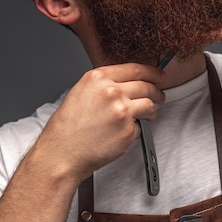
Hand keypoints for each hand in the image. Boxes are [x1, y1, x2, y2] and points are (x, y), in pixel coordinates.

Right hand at [32, 63, 165, 182]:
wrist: (62, 153)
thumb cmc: (67, 127)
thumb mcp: (81, 92)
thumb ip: (104, 84)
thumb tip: (127, 83)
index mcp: (98, 78)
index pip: (135, 69)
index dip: (152, 72)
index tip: (159, 75)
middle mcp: (112, 91)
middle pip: (146, 86)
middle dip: (157, 91)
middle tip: (159, 96)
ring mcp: (122, 111)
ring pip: (150, 105)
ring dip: (152, 110)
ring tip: (147, 116)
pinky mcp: (128, 130)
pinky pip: (141, 127)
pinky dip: (136, 130)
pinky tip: (121, 133)